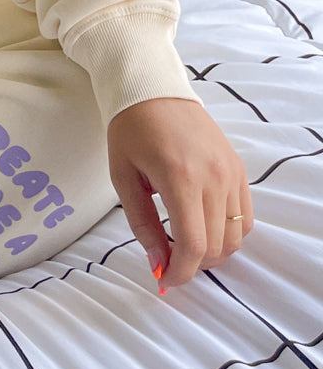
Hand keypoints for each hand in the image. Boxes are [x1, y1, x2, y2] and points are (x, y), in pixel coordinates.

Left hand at [107, 97, 252, 291]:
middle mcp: (213, 176)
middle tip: (168, 259)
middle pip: (216, 246)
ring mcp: (230, 172)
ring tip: (184, 243)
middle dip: (193, 264)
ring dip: (212, 251)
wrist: (152, 89)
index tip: (164, 278)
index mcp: (180, 178)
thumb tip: (158, 263)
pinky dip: (228, 232)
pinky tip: (203, 226)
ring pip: (235, 236)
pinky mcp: (238, 168)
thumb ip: (142, 224)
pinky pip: (245, 217)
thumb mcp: (123, 177)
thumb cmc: (130, 130)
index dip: (180, 272)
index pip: (194, 245)